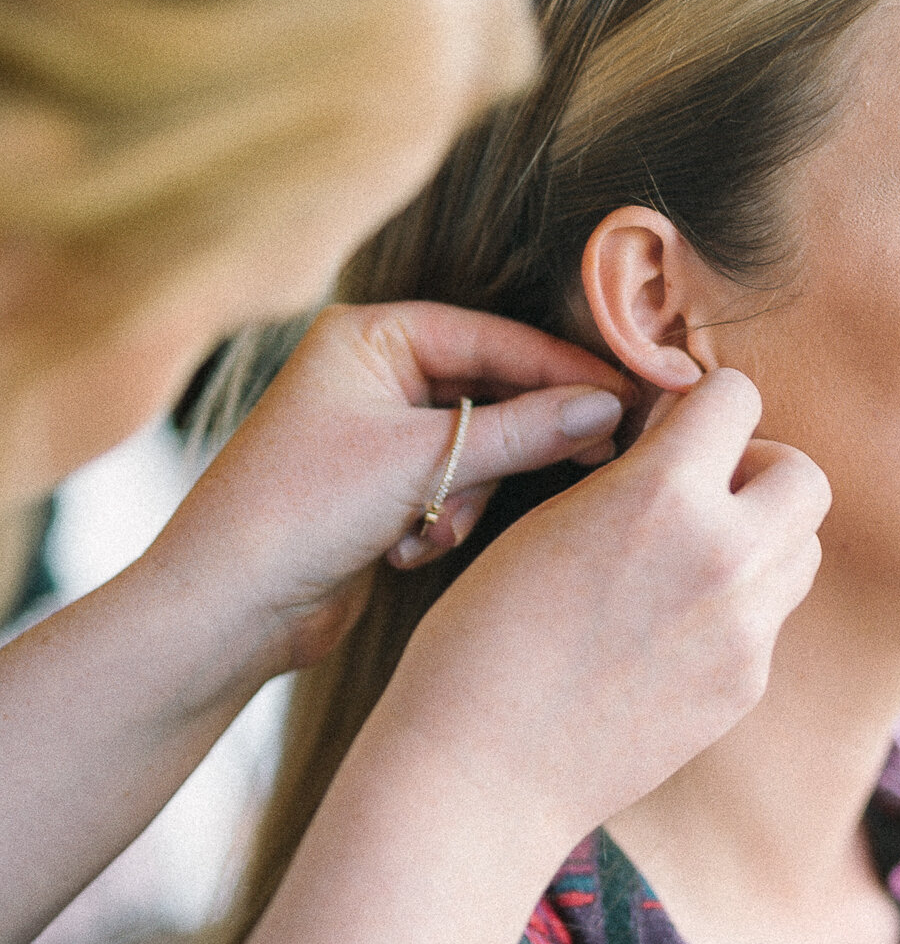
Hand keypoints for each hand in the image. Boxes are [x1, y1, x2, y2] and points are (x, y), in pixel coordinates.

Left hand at [148, 301, 629, 679]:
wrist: (226, 608)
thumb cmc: (301, 512)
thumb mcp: (424, 464)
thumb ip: (525, 433)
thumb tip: (609, 407)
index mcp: (369, 335)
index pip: (494, 337)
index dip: (564, 370)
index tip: (629, 398)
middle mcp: (372, 372)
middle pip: (491, 392)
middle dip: (512, 445)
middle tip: (595, 457)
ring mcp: (375, 431)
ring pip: (476, 451)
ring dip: (463, 497)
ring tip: (429, 531)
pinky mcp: (380, 487)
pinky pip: (450, 490)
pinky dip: (441, 521)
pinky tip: (404, 552)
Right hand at [385, 368, 830, 840]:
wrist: (483, 771)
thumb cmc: (484, 639)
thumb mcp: (550, 521)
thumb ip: (635, 479)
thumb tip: (682, 449)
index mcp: (664, 492)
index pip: (740, 397)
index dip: (706, 409)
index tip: (676, 434)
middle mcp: (725, 553)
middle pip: (804, 477)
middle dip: (758, 473)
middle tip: (701, 499)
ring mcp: (747, 629)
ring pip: (802, 550)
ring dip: (762, 541)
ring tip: (688, 567)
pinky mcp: (745, 687)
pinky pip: (771, 621)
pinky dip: (737, 612)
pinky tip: (668, 639)